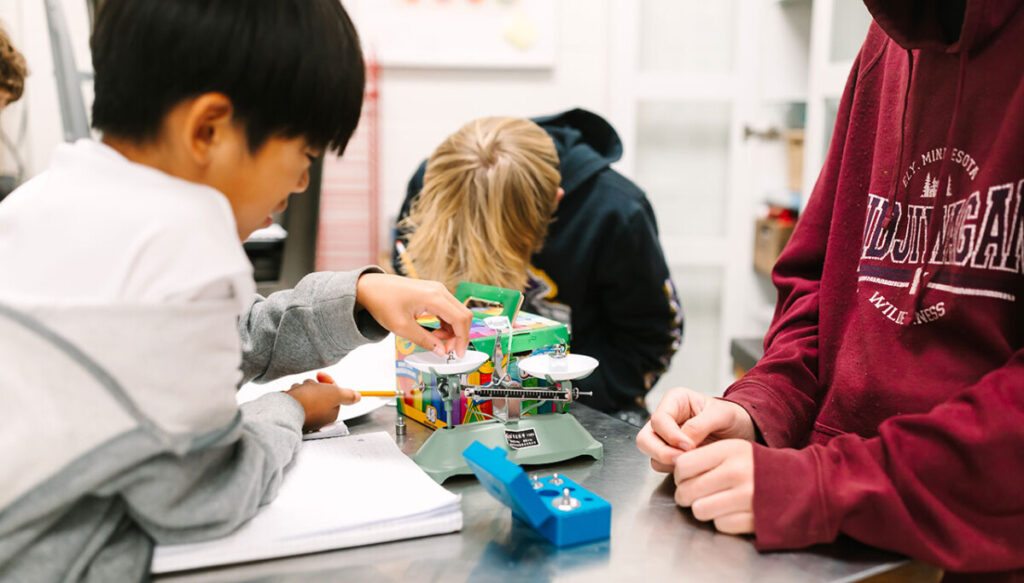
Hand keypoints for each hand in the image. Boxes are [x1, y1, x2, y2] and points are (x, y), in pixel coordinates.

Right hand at [286, 372, 360, 431]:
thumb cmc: (310, 402)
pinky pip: (295, 396)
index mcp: (331, 413)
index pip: (333, 393)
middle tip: (309, 387)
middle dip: (313, 385)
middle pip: (319, 391)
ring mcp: (305, 413)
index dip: (328, 382)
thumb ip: (348, 395)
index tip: (321, 377)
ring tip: (298, 392)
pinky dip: (293, 393)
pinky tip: (291, 395)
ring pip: (306, 391)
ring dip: (302, 387)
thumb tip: (359, 397)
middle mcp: (319, 415)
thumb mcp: (335, 394)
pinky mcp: (293, 411)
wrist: (284, 409)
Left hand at [356, 273, 471, 357]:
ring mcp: (437, 290)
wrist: (370, 288)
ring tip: (435, 341)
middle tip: (446, 350)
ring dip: (451, 331)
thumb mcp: (402, 327)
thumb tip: (441, 351)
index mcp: (434, 297)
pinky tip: (433, 333)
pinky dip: (445, 324)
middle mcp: (439, 290)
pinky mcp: (433, 293)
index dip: (462, 339)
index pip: (460, 319)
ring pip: (456, 313)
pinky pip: (447, 310)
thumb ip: (424, 340)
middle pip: (463, 315)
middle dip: (458, 336)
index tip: (458, 354)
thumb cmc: (382, 302)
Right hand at [637, 387, 755, 471]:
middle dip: (661, 452)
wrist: (744, 432)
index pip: (658, 420)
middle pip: (645, 439)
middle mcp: (666, 419)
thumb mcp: (723, 415)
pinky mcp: (671, 455)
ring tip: (692, 463)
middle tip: (682, 461)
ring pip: (650, 454)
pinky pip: (662, 466)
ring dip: (668, 462)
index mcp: (674, 401)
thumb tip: (683, 442)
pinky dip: (675, 470)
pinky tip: (693, 467)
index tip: (689, 446)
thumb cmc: (734, 417)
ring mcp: (666, 438)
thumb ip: (701, 425)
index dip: (671, 435)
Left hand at [674, 439, 753, 534]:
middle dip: (686, 495)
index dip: (679, 475)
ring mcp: (746, 497)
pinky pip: (719, 525)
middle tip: (694, 495)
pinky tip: (732, 512)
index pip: (683, 465)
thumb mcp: (736, 449)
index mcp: (730, 450)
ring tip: (712, 503)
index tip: (685, 478)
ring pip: (699, 510)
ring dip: (702, 509)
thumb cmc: (761, 466)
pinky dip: (722, 521)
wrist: (803, 484)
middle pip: (687, 490)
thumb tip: (674, 468)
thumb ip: (706, 455)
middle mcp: (737, 472)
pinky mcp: (753, 518)